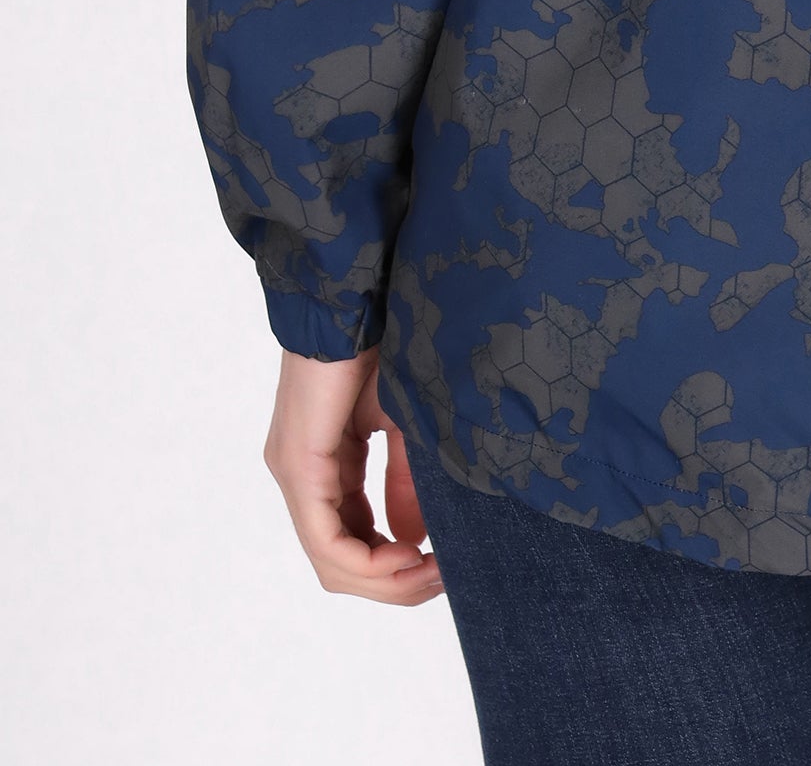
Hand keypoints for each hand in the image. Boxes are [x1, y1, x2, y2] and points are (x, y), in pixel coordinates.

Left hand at [263, 348, 441, 605]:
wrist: (358, 297)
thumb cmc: (382, 346)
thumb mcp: (402, 425)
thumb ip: (404, 483)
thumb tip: (413, 541)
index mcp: (324, 468)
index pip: (351, 543)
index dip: (396, 569)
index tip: (445, 566)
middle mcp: (300, 479)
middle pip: (339, 565)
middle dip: (394, 584)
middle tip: (444, 578)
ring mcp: (294, 475)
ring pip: (331, 561)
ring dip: (385, 579)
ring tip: (433, 570)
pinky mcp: (299, 467)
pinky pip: (326, 539)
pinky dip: (368, 560)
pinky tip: (407, 555)